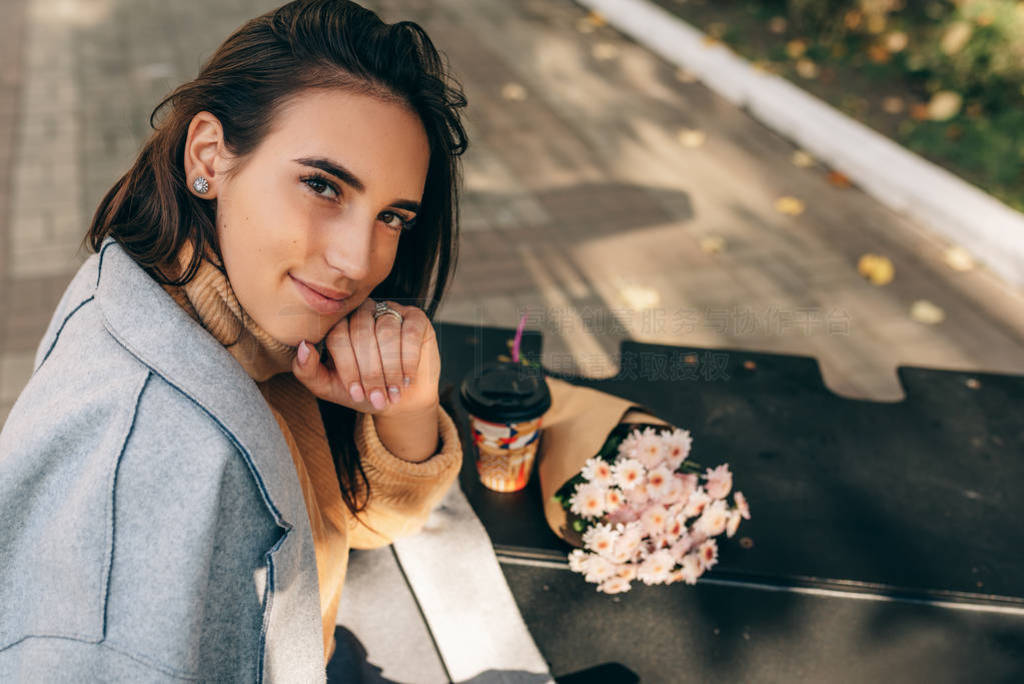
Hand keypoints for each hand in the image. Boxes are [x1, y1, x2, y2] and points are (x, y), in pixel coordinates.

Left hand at [291, 297, 439, 417]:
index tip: (356, 394)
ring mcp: (390, 311)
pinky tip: (407, 378)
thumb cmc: (362, 391)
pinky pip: (410, 332)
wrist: (400, 401)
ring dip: (390, 368)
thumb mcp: (329, 387)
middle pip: (362, 332)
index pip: (338, 335)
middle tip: (377, 397)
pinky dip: (408, 359)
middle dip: (370, 371)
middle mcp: (363, 311)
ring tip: (393, 392)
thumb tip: (303, 347)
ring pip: (386, 331)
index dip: (348, 367)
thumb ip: (307, 370)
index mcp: (339, 323)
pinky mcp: (416, 318)